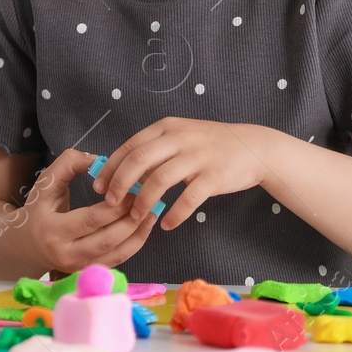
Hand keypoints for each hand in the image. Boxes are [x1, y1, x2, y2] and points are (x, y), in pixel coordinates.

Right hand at [21, 148, 157, 272]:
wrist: (27, 244)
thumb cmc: (39, 209)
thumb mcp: (47, 182)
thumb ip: (70, 163)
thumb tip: (100, 159)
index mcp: (53, 230)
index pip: (91, 220)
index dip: (115, 206)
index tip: (133, 190)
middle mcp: (66, 254)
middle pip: (107, 239)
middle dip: (131, 219)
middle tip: (148, 200)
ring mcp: (78, 267)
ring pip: (116, 254)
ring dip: (138, 233)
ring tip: (152, 213)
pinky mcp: (88, 272)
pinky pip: (117, 261)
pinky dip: (134, 244)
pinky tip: (143, 227)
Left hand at [93, 118, 268, 229]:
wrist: (252, 147)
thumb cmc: (210, 145)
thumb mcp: (181, 136)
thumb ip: (155, 150)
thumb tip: (123, 172)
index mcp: (167, 127)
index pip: (130, 146)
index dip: (111, 167)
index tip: (98, 186)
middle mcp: (179, 138)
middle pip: (139, 160)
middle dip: (120, 184)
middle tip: (111, 203)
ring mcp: (198, 156)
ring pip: (159, 180)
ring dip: (143, 201)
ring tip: (135, 217)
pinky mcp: (214, 176)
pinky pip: (188, 199)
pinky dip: (174, 214)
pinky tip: (167, 224)